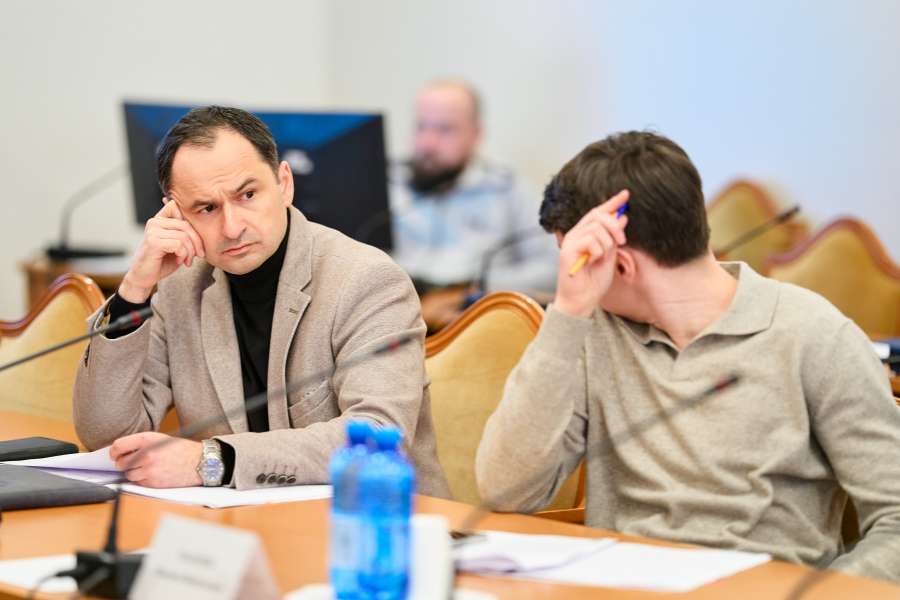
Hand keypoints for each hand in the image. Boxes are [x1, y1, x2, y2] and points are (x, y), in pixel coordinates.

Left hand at [110, 432, 201, 487]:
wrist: (199, 462)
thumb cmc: (181, 449)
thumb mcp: (160, 438)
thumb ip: (140, 443)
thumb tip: (119, 452)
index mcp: (147, 440)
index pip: (117, 446)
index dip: (114, 452)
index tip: (115, 455)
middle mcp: (146, 454)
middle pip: (120, 463)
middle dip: (124, 463)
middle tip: (133, 462)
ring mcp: (149, 470)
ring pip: (128, 475)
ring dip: (134, 472)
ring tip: (146, 468)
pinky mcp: (153, 483)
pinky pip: (138, 483)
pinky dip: (142, 480)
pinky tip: (153, 474)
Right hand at [118, 199, 204, 302]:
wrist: (144, 278)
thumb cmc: (162, 261)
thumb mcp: (177, 245)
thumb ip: (185, 233)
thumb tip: (203, 223)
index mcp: (160, 220)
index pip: (177, 206)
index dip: (191, 222)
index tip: (195, 240)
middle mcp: (154, 222)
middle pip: (186, 224)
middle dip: (197, 242)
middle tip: (198, 255)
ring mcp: (152, 231)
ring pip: (184, 236)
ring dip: (190, 252)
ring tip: (187, 261)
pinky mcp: (153, 242)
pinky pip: (178, 245)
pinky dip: (183, 255)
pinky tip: (179, 261)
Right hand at [554, 189, 629, 317]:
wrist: (582, 301)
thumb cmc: (594, 282)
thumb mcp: (610, 255)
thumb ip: (614, 237)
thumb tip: (623, 217)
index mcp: (585, 234)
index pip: (598, 212)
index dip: (612, 202)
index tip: (626, 194)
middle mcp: (575, 234)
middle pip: (599, 215)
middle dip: (615, 226)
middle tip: (622, 242)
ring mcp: (570, 241)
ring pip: (597, 229)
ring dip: (606, 244)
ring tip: (600, 259)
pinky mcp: (568, 250)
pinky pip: (591, 241)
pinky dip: (598, 252)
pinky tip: (592, 262)